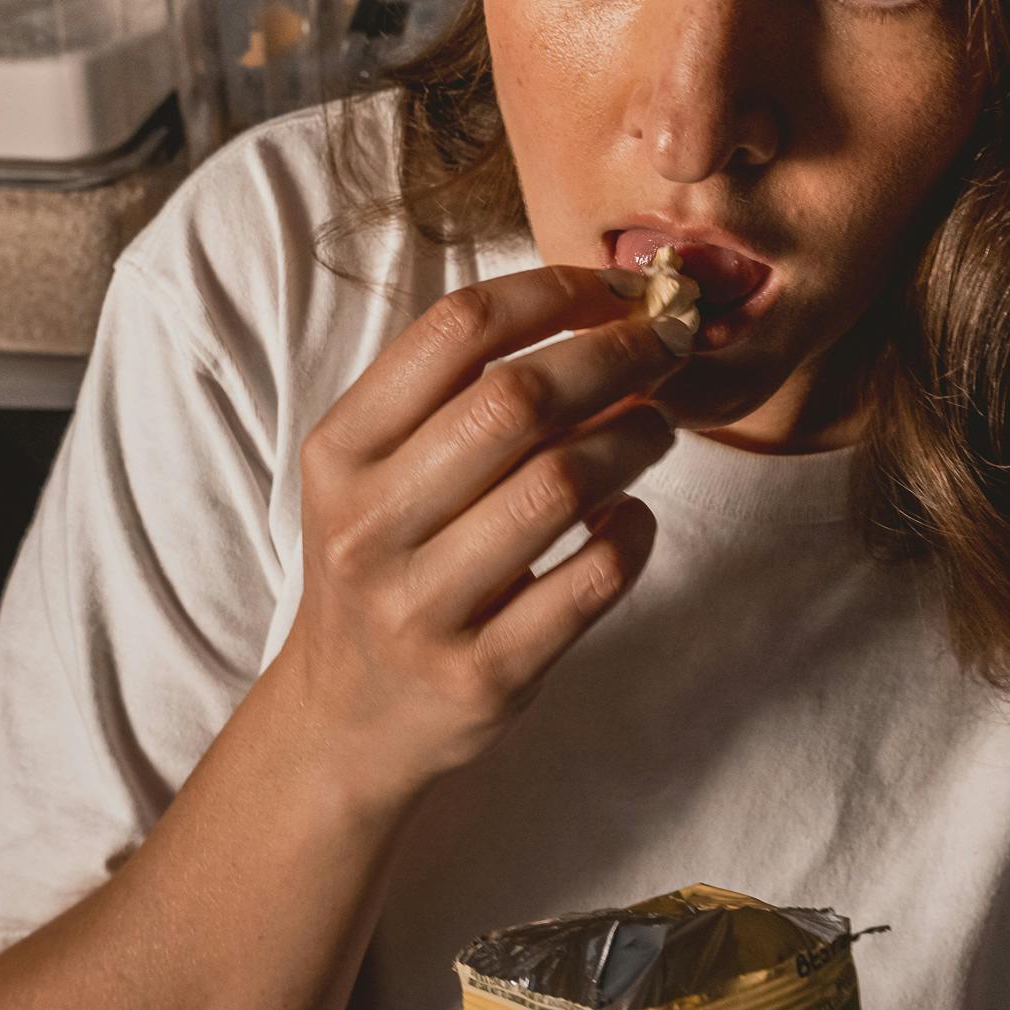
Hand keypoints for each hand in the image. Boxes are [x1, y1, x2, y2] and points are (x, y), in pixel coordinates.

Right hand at [271, 267, 680, 806]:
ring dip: (634, 440)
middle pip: (518, 400)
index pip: (456, 330)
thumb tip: (601, 312)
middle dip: (617, 355)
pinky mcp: (485, 675)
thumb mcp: (376, 471)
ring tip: (656, 430)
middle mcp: (370, 526)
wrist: (347, 718)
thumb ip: (456, 395)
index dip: (554, 291)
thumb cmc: (386, 562)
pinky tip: (633, 518)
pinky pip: (590, 581)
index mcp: (341, 452)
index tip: (617, 292)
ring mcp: (424, 608)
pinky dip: (633, 536)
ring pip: (562, 486)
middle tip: (669, 346)